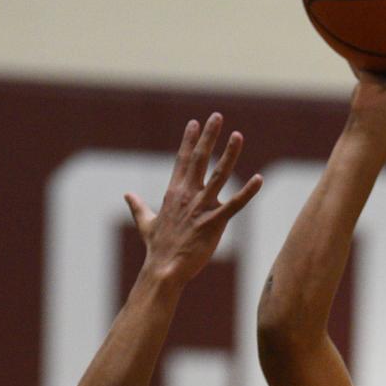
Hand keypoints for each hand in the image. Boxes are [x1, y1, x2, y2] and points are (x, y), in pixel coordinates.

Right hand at [125, 114, 261, 287]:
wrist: (164, 269)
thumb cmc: (157, 249)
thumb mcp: (145, 223)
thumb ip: (138, 207)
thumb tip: (127, 195)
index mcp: (173, 193)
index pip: (182, 160)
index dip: (189, 140)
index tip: (195, 123)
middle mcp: (188, 195)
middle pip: (200, 159)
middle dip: (209, 136)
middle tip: (217, 116)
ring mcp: (201, 208)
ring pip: (219, 176)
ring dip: (230, 154)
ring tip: (238, 135)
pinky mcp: (214, 223)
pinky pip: (234, 205)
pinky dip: (247, 192)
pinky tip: (259, 179)